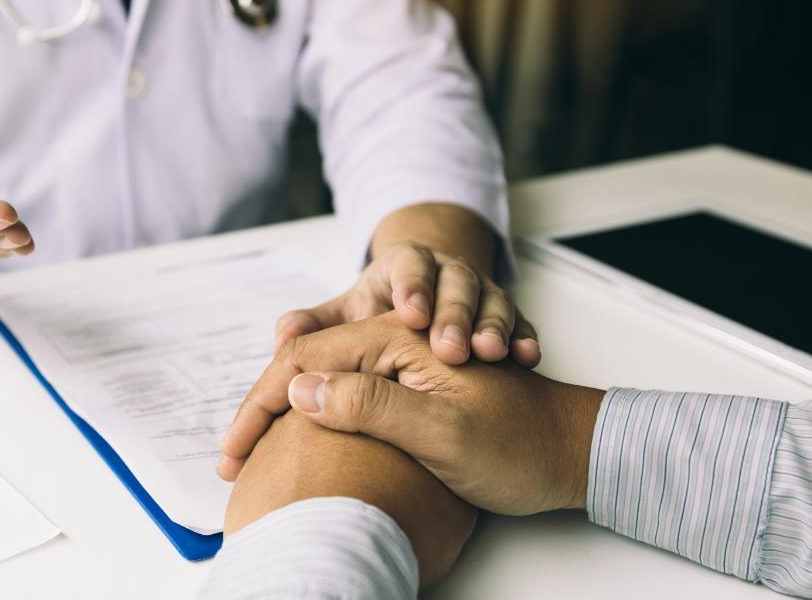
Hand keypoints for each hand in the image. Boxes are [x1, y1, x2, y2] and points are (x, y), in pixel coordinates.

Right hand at [220, 312, 601, 515]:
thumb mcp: (443, 430)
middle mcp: (393, 341)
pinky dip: (314, 416)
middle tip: (232, 460)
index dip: (262, 406)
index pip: (305, 360)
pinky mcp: (408, 388)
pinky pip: (346, 394)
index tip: (234, 455)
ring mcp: (400, 363)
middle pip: (305, 366)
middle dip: (262, 410)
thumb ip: (371, 404)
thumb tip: (299, 388)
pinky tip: (298, 438)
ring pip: (321, 379)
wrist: (573, 454)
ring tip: (253, 449)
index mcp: (397, 338)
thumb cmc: (518, 445)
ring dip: (282, 412)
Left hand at [275, 243, 540, 366]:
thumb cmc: (384, 319)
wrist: (434, 308)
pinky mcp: (507, 319)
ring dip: (491, 324)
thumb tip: (283, 340)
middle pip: (454, 282)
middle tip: (451, 348)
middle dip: (454, 312)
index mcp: (401, 270)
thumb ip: (317, 330)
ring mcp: (479, 295)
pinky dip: (525, 338)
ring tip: (490, 353)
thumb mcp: (351, 319)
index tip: (410, 314)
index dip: (412, 286)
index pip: (407, 267)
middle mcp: (443, 276)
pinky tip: (528, 357)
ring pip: (491, 299)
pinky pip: (522, 323)